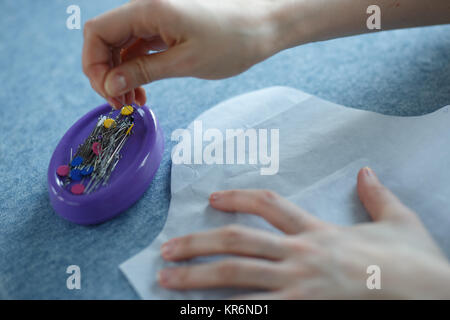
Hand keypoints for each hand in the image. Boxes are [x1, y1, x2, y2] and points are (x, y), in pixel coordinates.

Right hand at [82, 0, 275, 108]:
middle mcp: (147, 8)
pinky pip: (138, 47)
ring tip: (132, 102)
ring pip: (121, 46)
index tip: (108, 94)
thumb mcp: (185, 62)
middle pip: (106, 39)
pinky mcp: (165, 28)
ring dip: (120, 75)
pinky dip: (135, 69)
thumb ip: (143, 71)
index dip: (94, 65)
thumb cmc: (232, 41)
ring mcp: (156, 18)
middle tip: (119, 104)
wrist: (263, 26)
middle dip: (106, 73)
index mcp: (148, 8)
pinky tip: (142, 90)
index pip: (97, 32)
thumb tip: (110, 84)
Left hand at [158, 167, 449, 298]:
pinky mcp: (302, 313)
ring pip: (237, 277)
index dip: (238, 197)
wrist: (429, 295)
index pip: (269, 204)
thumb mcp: (400, 221)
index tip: (212, 197)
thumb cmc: (413, 264)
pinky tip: (202, 312)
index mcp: (318, 231)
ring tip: (167, 278)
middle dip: (198, 243)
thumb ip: (377, 196)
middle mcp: (301, 255)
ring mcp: (298, 287)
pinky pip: (254, 313)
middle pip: (237, 242)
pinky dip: (226, 312)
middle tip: (166, 248)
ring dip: (198, 279)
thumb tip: (367, 172)